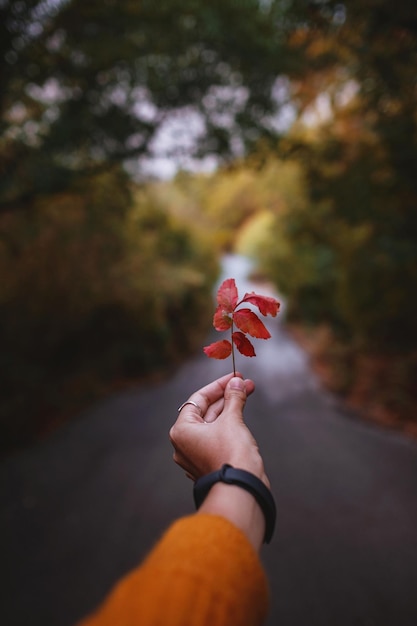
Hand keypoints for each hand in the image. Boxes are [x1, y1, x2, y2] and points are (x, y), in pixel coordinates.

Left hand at [169, 373, 268, 487]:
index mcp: (181, 431)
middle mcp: (184, 444)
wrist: (242, 489)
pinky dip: (229, 425)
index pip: (198, 400)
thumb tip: (237, 383)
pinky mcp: (209, 464)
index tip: (234, 377)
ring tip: (246, 394)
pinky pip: (216, 438)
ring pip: (212, 425)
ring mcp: (196, 456)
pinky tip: (241, 414)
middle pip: (205, 412)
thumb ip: (233, 398)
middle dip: (226, 396)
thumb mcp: (233, 419)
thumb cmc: (231, 455)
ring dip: (229, 409)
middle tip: (244, 384)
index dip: (218, 386)